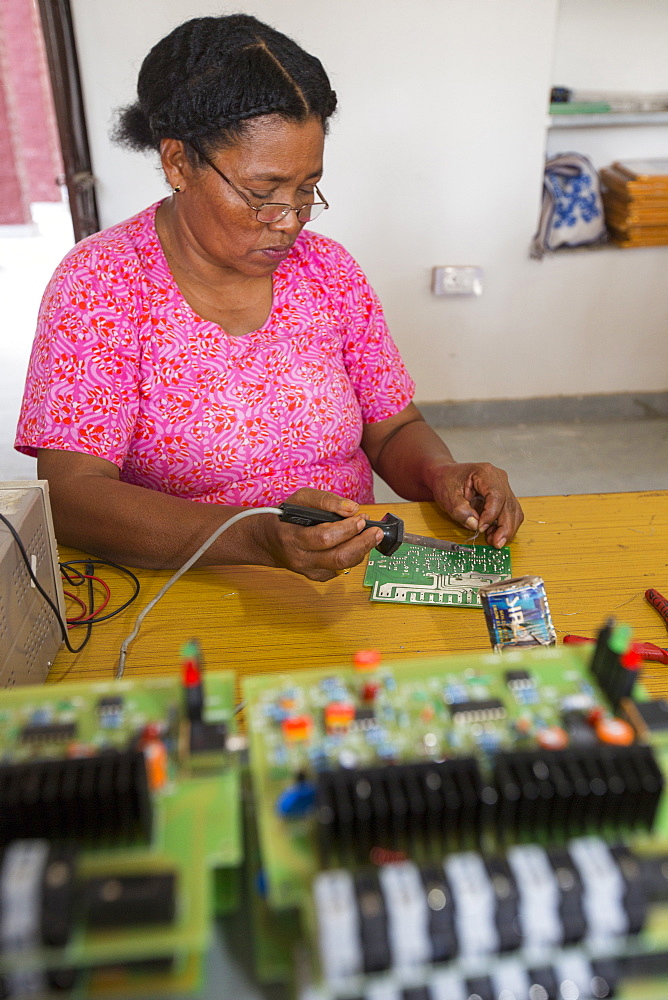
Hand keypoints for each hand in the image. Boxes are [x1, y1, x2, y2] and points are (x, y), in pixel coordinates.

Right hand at [264, 488, 382, 581]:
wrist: (268, 541)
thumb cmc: (285, 518)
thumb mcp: (300, 498)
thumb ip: (325, 500)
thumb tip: (351, 508)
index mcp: (293, 538)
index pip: (324, 538)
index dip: (346, 529)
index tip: (360, 518)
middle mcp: (301, 559)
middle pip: (338, 558)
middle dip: (362, 544)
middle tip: (375, 532)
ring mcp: (309, 571)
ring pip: (343, 567)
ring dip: (361, 550)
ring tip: (369, 535)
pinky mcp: (317, 576)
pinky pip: (341, 570)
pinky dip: (352, 556)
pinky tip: (356, 544)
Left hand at [427, 462, 523, 547]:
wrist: (446, 475)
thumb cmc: (446, 481)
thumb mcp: (447, 496)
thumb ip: (460, 510)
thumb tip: (474, 524)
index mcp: (485, 473)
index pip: (497, 496)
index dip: (492, 515)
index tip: (481, 528)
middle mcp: (498, 478)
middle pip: (510, 505)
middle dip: (505, 527)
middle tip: (496, 543)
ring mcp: (503, 487)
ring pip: (514, 511)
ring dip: (506, 529)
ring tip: (492, 540)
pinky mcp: (503, 497)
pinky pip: (510, 513)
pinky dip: (504, 526)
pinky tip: (493, 534)